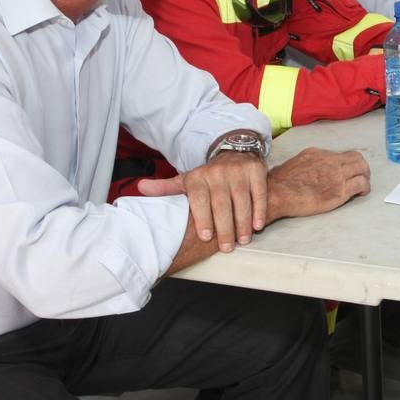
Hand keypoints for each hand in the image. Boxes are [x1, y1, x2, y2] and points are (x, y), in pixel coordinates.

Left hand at [140, 150, 266, 252]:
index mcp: (198, 177)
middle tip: (227, 247)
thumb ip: (166, 188)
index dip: (203, 218)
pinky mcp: (255, 170)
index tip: (206, 237)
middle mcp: (218, 172)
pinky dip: (259, 210)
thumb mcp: (187, 180)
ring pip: (241, 200)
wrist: (235, 152)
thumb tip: (140, 188)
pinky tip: (258, 225)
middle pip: (221, 203)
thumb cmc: (209, 176)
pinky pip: (258, 193)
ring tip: (243, 240)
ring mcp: (238, 171)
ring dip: (243, 223)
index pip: (199, 199)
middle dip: (225, 227)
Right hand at [267, 147, 370, 217]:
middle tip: (361, 176)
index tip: (347, 170)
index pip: (341, 154)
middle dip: (361, 167)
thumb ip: (309, 163)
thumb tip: (312, 169)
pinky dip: (364, 188)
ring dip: (365, 176)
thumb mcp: (296, 163)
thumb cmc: (280, 182)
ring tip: (362, 185)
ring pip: (362, 168)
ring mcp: (337, 175)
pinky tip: (360, 193)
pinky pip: (361, 184)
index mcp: (318, 153)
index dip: (347, 163)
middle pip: (356, 158)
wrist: (277, 193)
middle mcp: (330, 161)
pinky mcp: (340, 191)